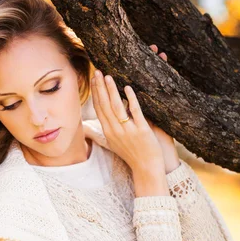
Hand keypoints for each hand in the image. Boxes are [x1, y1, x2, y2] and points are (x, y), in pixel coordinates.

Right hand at [84, 45, 180, 173]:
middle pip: (105, 105)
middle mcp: (115, 131)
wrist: (146, 168)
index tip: (93, 80)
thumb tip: (109, 115)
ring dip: (111, 90)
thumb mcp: (117, 142)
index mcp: (109, 132)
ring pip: (117, 107)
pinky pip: (135, 112)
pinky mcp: (141, 131)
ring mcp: (127, 131)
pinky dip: (131, 99)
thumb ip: (113, 128)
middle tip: (98, 72)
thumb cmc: (133, 154)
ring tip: (108, 76)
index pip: (99, 109)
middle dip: (100, 88)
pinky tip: (128, 88)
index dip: (96, 93)